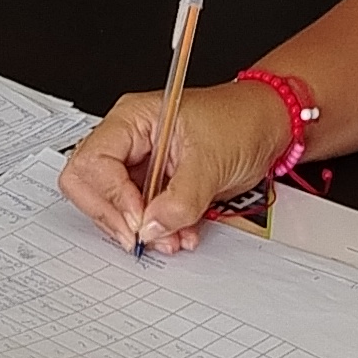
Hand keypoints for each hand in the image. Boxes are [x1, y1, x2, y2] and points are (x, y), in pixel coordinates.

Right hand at [60, 78, 293, 251]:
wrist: (268, 126)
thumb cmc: (241, 121)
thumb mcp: (212, 160)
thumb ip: (180, 199)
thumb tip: (151, 228)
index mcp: (132, 119)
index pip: (93, 161)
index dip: (112, 196)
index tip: (139, 220)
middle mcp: (128, 140)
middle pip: (88, 185)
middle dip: (114, 217)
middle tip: (141, 237)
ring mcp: (139, 164)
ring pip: (112, 205)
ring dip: (140, 229)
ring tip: (172, 238)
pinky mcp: (153, 185)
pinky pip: (140, 215)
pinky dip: (156, 230)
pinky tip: (180, 234)